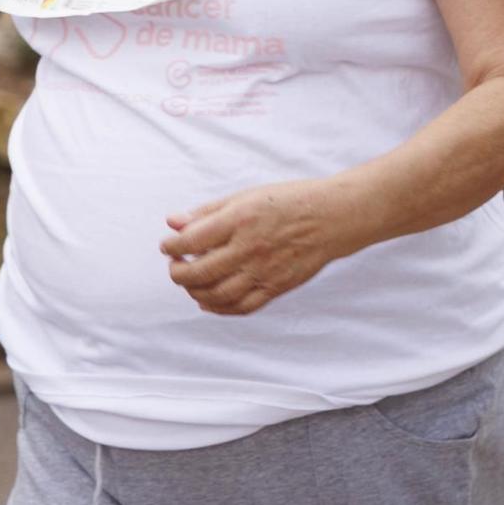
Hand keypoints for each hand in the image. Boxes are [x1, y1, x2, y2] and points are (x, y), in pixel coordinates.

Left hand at [160, 178, 360, 315]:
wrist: (334, 216)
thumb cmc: (292, 201)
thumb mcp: (247, 196)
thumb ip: (208, 211)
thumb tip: (173, 222)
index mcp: (240, 219)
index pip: (189, 241)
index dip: (171, 246)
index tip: (169, 246)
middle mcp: (249, 248)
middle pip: (197, 272)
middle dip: (177, 272)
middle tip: (176, 266)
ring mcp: (263, 271)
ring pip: (214, 295)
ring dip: (194, 291)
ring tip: (191, 282)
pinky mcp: (276, 287)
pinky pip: (240, 307)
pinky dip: (218, 308)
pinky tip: (209, 300)